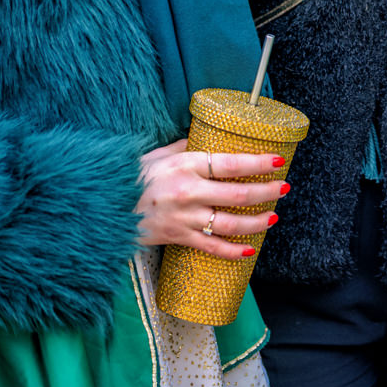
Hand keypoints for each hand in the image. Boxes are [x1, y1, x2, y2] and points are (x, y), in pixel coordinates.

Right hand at [136, 140, 290, 259]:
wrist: (102, 207)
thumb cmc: (131, 177)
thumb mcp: (159, 154)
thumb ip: (185, 145)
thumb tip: (209, 135)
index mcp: (186, 165)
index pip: (231, 163)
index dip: (259, 164)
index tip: (278, 161)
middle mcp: (188, 192)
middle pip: (238, 195)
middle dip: (267, 192)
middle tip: (284, 188)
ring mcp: (184, 217)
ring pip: (229, 223)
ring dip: (256, 222)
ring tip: (272, 217)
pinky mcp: (177, 237)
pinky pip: (211, 248)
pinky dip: (232, 251)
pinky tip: (248, 250)